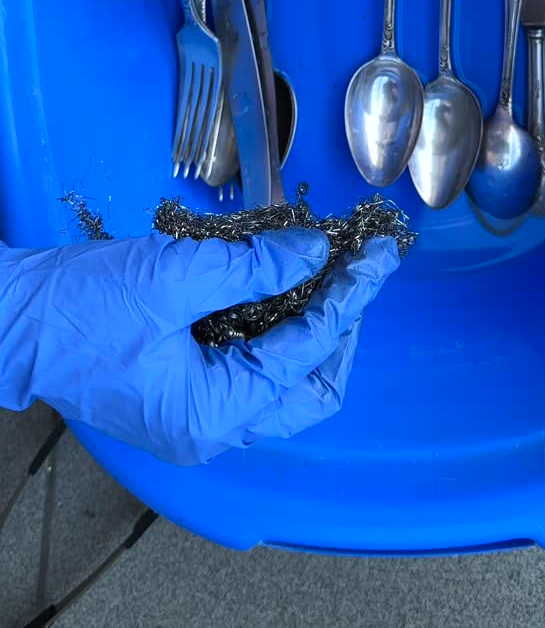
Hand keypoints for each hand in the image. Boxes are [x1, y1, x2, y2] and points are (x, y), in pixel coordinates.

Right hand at [0, 230, 399, 464]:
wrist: (13, 321)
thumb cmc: (80, 306)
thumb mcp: (176, 276)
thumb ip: (254, 267)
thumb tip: (313, 251)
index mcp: (214, 412)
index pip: (308, 352)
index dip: (347, 298)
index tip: (373, 257)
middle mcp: (212, 428)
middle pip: (309, 391)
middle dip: (340, 332)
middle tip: (356, 279)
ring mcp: (196, 416)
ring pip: (282, 385)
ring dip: (311, 333)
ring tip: (328, 281)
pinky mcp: (182, 394)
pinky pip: (248, 371)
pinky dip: (273, 334)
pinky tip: (279, 292)